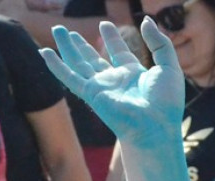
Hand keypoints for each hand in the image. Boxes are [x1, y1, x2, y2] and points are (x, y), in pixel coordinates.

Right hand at [41, 20, 183, 149]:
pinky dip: (56, 66)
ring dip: (68, 47)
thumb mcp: (169, 66)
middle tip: (70, 31)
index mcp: (134, 75)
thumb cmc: (166, 103)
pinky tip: (45, 53)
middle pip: (94, 59)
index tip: (106, 25)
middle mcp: (116, 81)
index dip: (113, 39)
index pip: (120, 53)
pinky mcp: (91, 94)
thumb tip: (147, 20)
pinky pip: (69, 77)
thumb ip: (159, 43)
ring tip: (58, 30)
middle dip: (82, 45)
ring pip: (79, 63)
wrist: (155, 127)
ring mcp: (102, 88)